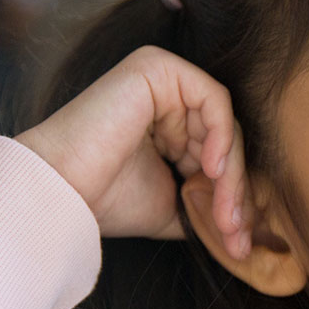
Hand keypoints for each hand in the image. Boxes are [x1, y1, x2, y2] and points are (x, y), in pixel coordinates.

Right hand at [14, 46, 250, 257]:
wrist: (60, 192)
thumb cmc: (105, 200)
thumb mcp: (172, 205)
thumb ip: (207, 202)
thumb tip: (247, 226)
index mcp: (166, 123)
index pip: (217, 153)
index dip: (231, 196)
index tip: (238, 240)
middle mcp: (165, 97)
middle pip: (224, 140)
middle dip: (235, 191)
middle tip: (237, 233)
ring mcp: (161, 78)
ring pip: (223, 126)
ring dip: (230, 175)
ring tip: (224, 215)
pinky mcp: (157, 68)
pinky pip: (213, 99)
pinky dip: (221, 137)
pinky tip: (212, 171)